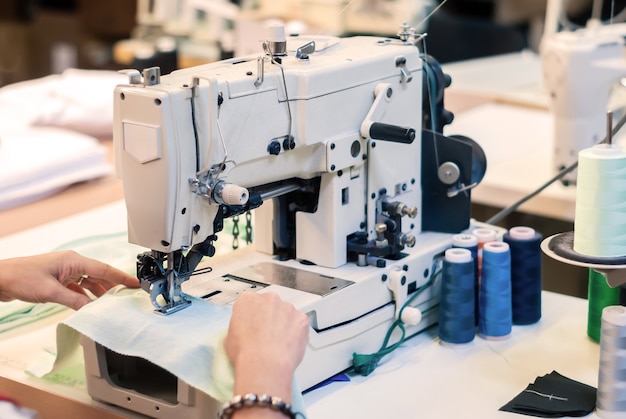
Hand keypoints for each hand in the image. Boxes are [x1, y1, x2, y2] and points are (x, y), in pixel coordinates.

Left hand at [0, 250, 139, 309]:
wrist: (0, 279)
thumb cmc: (20, 277)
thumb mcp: (51, 292)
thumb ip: (75, 300)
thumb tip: (93, 308)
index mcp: (73, 261)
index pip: (104, 269)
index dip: (121, 277)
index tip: (135, 283)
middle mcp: (71, 264)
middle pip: (99, 274)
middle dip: (113, 285)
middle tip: (127, 295)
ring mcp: (65, 271)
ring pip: (90, 281)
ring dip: (99, 292)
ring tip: (110, 303)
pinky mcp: (58, 279)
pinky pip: (79, 286)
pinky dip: (86, 295)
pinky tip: (90, 304)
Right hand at [223, 291, 308, 407]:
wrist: (264, 365)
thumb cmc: (246, 353)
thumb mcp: (229, 338)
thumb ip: (239, 327)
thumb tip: (243, 333)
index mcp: (248, 300)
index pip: (250, 303)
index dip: (252, 316)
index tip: (253, 325)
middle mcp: (269, 299)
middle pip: (270, 305)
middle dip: (269, 317)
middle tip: (266, 335)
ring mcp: (287, 308)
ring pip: (286, 314)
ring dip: (283, 324)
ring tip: (277, 343)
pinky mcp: (302, 319)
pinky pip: (300, 324)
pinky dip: (296, 333)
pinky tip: (288, 345)